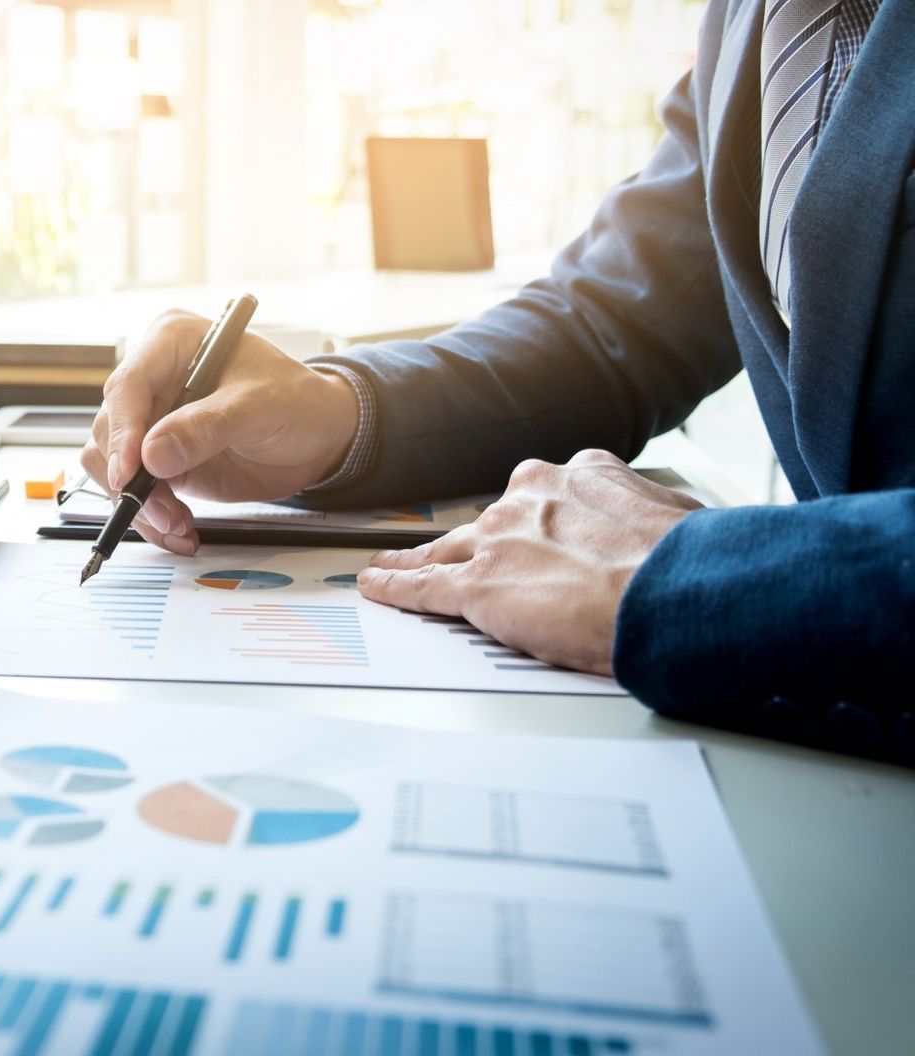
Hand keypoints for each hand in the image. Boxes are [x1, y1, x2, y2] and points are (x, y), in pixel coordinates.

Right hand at [80, 309, 359, 553]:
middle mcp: (152, 380)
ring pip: (111, 464)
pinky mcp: (156, 458)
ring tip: (177, 525)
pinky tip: (179, 530)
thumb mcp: (258, 407)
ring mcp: (151, 421)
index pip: (128, 386)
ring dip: (139, 503)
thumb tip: (152, 455)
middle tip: (164, 512)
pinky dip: (150, 516)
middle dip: (132, 478)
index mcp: (171, 343)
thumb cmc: (295, 401)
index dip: (122, 431)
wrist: (316, 436)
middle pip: (111, 429)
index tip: (129, 473)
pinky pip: (133, 490)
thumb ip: (206, 428)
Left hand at [357, 450, 702, 674]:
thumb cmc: (690, 564)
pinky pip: (423, 585)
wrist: (673, 592)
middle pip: (490, 522)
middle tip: (475, 560)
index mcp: (579, 475)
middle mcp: (530, 498)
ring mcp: (498, 541)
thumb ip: (655, 515)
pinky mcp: (478, 586)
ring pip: (446, 548)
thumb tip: (672, 528)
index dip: (536, 521)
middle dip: (481, 543)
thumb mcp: (679, 516)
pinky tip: (379, 585)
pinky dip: (396, 585)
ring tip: (393, 563)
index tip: (533, 531)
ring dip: (419, 558)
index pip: (542, 497)